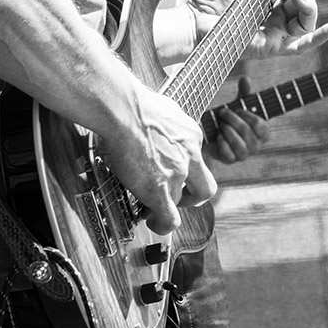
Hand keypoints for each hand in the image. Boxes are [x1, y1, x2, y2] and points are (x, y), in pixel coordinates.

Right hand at [99, 86, 216, 234]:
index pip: (195, 160)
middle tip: (175, 197)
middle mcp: (190, 155)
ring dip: (165, 205)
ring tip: (149, 206)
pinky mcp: (159, 190)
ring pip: (178, 201)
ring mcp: (176, 174)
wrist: (122, 108)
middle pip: (204, 188)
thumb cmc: (133, 102)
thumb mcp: (164, 108)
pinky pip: (169, 219)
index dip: (183, 171)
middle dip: (191, 197)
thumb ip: (169, 123)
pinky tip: (152, 222)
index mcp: (191, 135)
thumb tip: (159, 125)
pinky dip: (162, 225)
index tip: (169, 173)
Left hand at [206, 76, 269, 164]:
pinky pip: (228, 153)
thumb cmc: (232, 119)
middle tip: (223, 113)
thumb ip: (244, 93)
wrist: (215, 135)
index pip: (260, 125)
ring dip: (226, 130)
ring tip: (221, 124)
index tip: (237, 109)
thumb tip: (245, 78)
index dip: (247, 115)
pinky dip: (221, 142)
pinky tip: (218, 136)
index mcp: (263, 133)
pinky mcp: (231, 160)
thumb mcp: (239, 105)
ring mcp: (244, 155)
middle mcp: (256, 146)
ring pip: (238, 143)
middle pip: (246, 131)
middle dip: (232, 119)